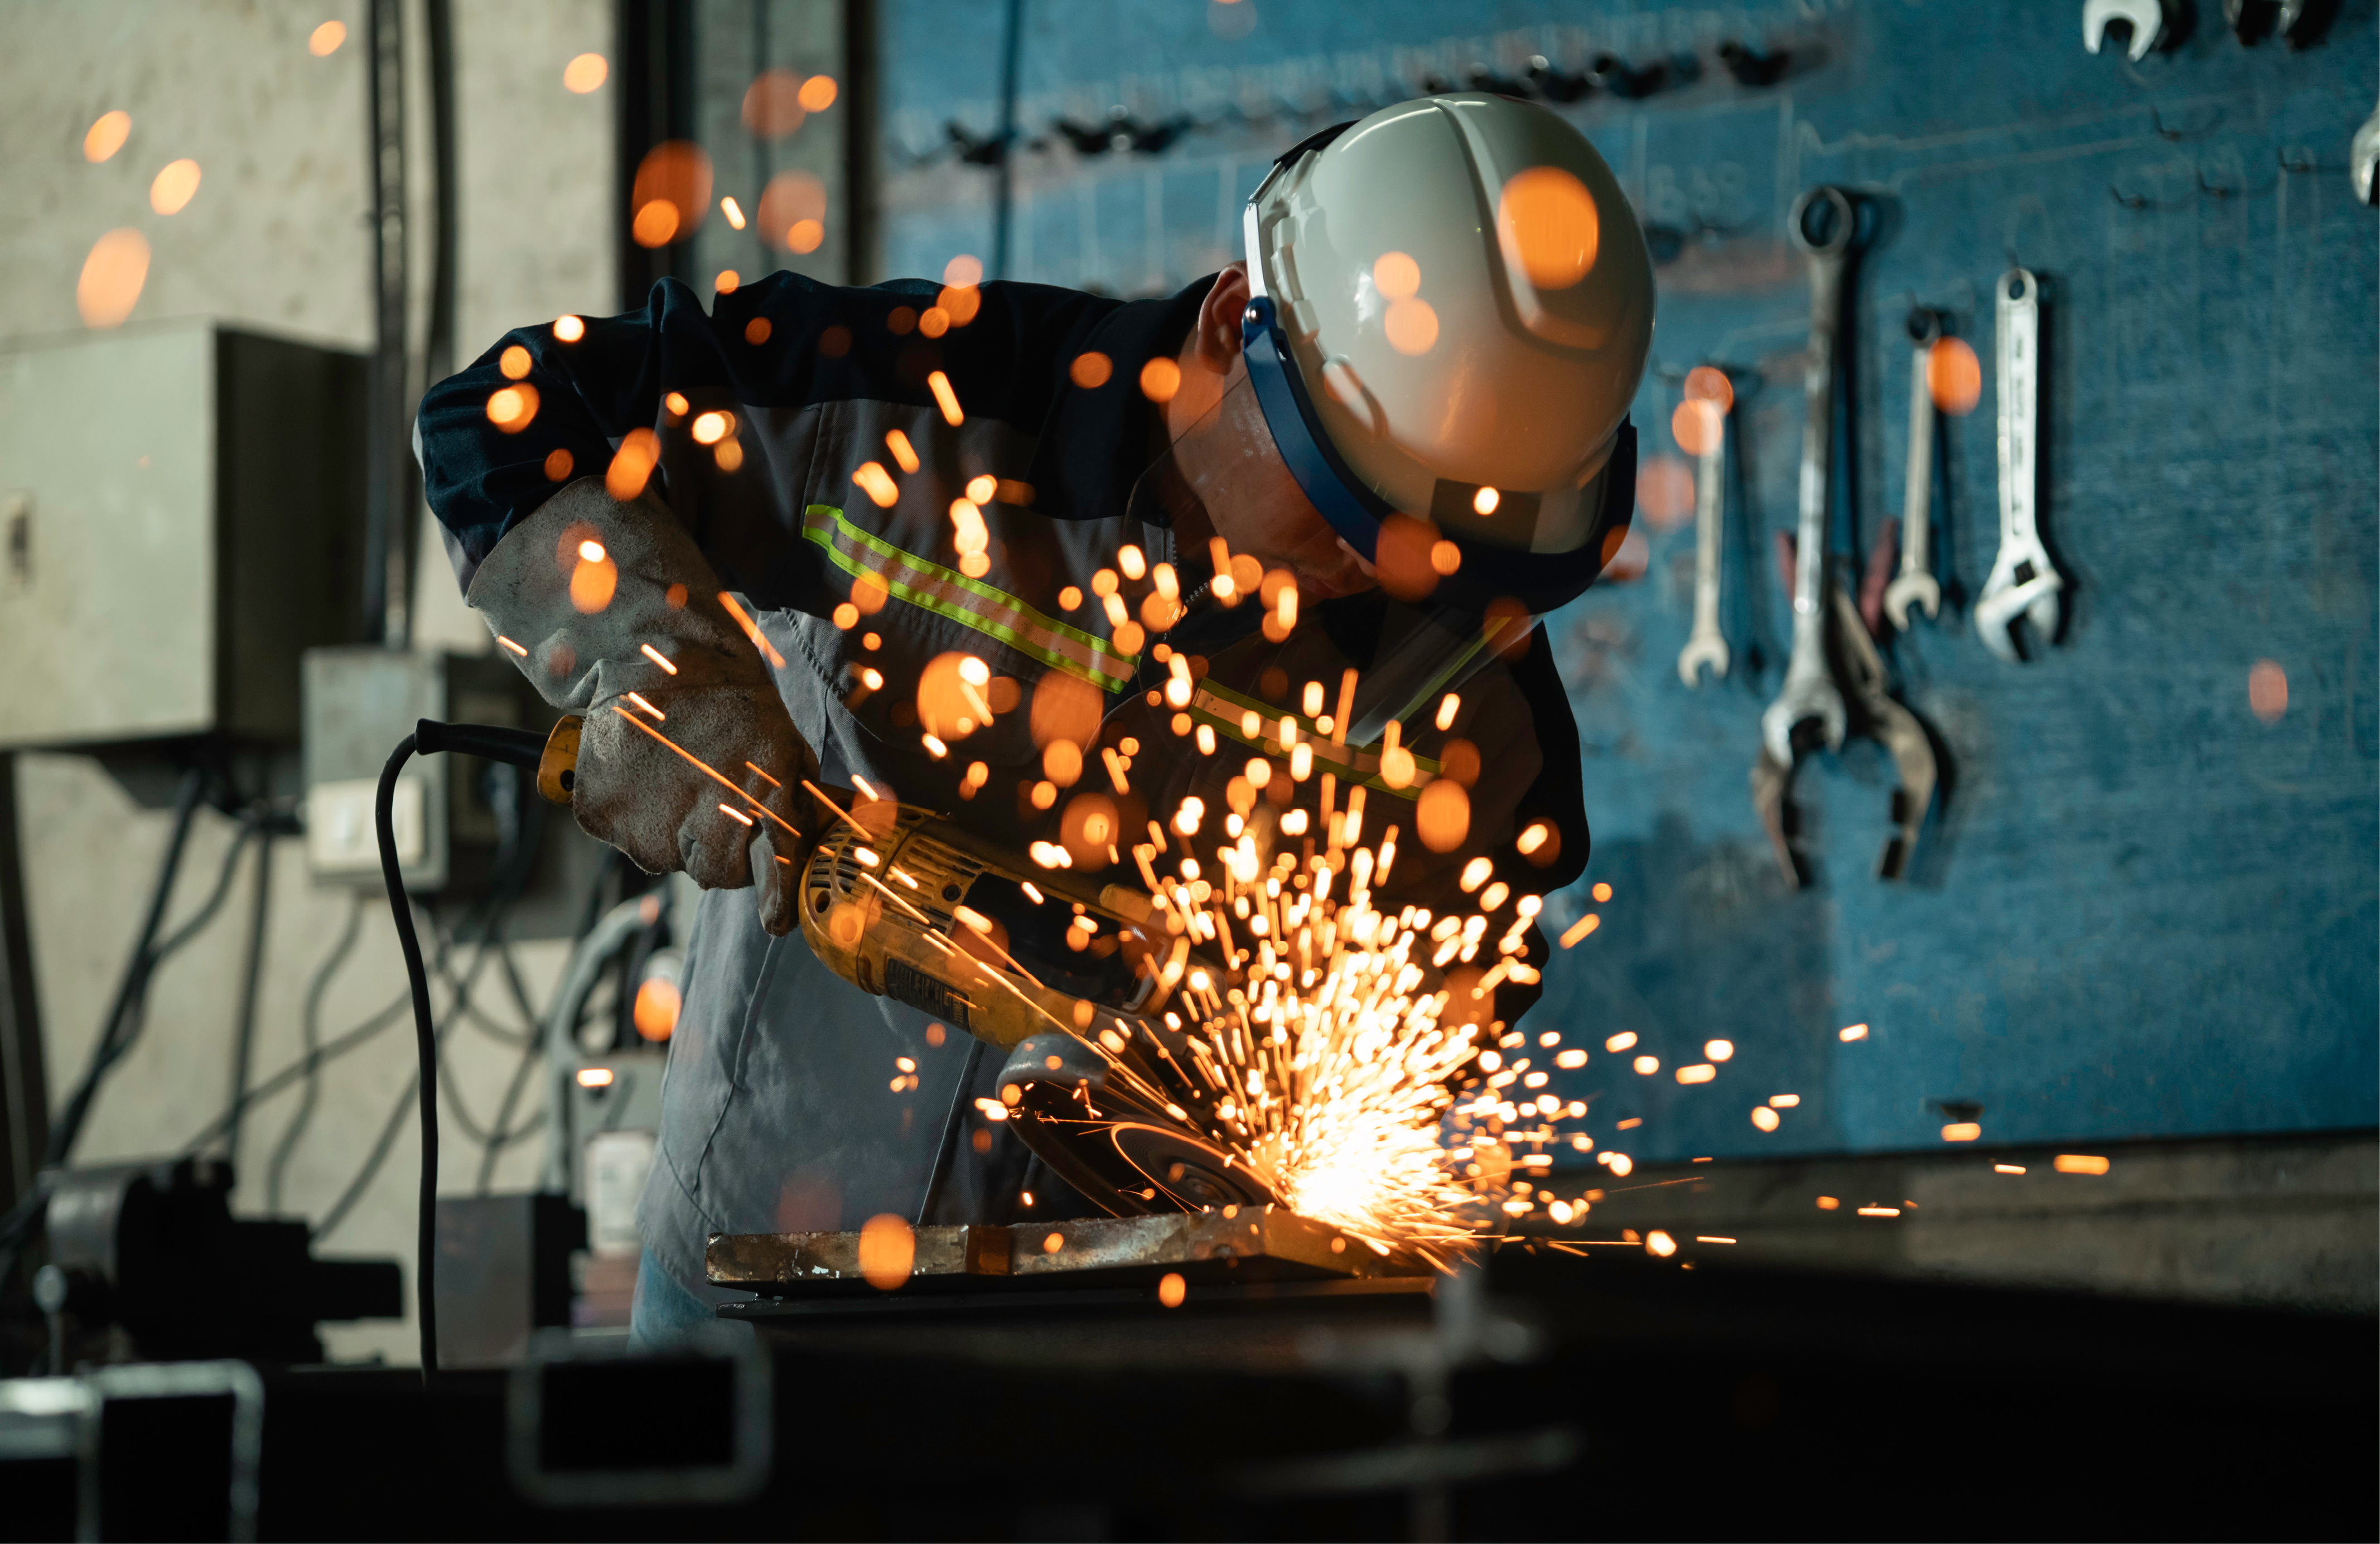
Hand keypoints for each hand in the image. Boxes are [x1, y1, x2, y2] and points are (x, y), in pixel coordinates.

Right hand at [574, 680, 817, 935]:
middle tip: (714, 805)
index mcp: (762, 785)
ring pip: (666, 860)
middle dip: (722, 852)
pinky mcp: (601, 813)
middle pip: (718, 874)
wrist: (654, 657)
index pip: (777, 860)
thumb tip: (824, 853)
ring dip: (674, 833)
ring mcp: (646, 815)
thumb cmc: (731, 707)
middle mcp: (705, 806)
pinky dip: (633, 818)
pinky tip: (644, 778)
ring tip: (676, 779)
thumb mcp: (785, 746)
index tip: (778, 920)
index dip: (778, 894)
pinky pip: (623, 840)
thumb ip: (801, 806)